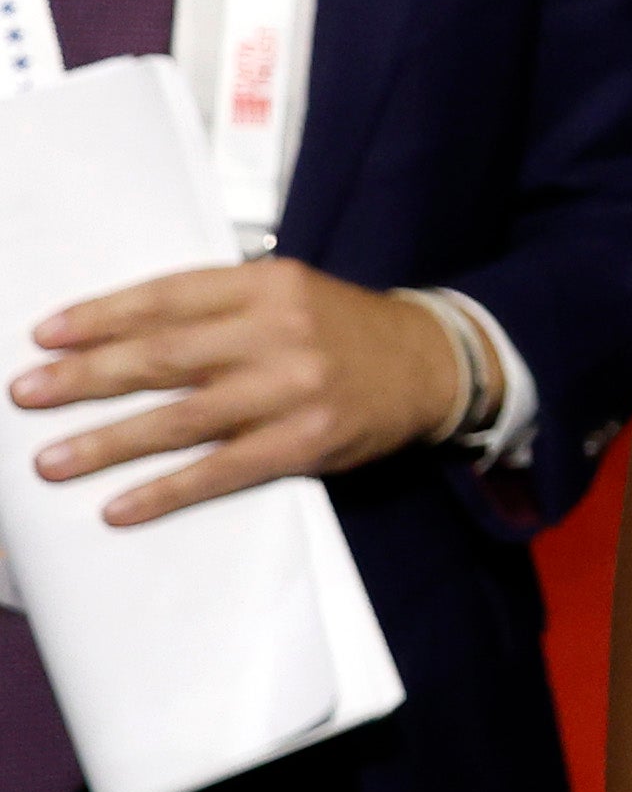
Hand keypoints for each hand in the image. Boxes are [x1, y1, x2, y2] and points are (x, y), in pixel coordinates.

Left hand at [19, 256, 472, 526]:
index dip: (102, 316)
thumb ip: (218, 307)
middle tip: (28, 393)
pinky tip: (120, 507)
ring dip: (107, 442)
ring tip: (51, 461)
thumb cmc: (342, 330)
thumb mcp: (289, 293)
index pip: (169, 296)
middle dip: (86, 378)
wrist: (432, 364)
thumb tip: (118, 335)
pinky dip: (165, 491)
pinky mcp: (306, 442)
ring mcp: (293, 389)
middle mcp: (279, 331)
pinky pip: (221, 470)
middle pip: (164, 356)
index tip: (46, 335)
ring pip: (182, 418)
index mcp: (269, 284)